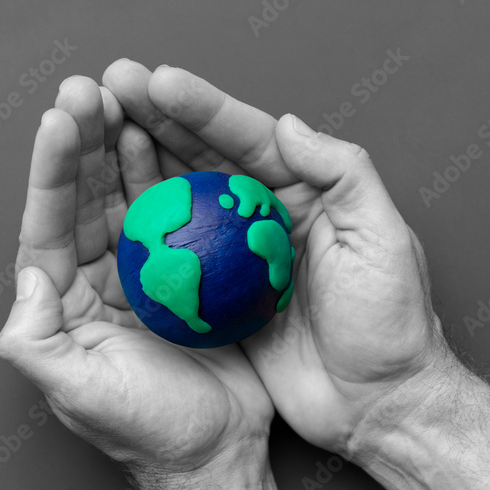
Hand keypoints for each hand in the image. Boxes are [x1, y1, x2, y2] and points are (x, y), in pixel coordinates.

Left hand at [0, 75, 273, 480]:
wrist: (214, 456)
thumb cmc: (146, 431)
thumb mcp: (78, 393)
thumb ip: (36, 339)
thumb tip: (26, 278)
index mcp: (62, 303)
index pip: (48, 224)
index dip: (52, 170)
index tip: (60, 118)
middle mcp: (95, 279)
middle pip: (84, 197)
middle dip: (85, 141)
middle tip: (91, 87)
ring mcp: (141, 273)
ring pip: (127, 195)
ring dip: (123, 145)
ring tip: (126, 95)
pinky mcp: (186, 273)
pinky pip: (176, 214)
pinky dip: (171, 175)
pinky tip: (169, 138)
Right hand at [102, 59, 450, 457]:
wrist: (375, 406)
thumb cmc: (391, 326)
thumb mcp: (383, 241)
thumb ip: (343, 175)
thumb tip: (287, 124)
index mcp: (307, 193)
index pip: (248, 138)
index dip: (202, 108)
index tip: (157, 84)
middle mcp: (265, 217)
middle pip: (203, 159)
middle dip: (157, 120)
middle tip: (111, 89)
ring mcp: (236, 257)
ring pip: (180, 200)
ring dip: (139, 165)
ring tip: (98, 133)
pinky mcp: (216, 297)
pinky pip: (172, 256)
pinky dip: (142, 231)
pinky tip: (109, 209)